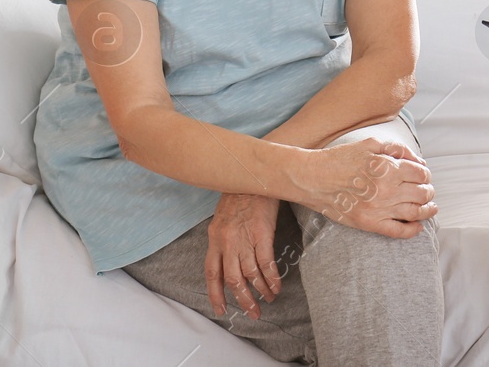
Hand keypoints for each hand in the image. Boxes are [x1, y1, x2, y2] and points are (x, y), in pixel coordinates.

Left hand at [205, 193, 281, 319]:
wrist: (253, 176)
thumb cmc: (239, 195)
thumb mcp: (222, 218)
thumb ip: (223, 240)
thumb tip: (228, 261)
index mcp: (214, 238)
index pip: (212, 273)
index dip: (215, 294)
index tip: (221, 309)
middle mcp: (227, 242)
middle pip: (233, 280)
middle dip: (243, 300)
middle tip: (253, 312)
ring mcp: (245, 239)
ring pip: (251, 275)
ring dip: (261, 291)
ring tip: (269, 299)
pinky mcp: (263, 234)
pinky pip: (266, 264)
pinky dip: (272, 278)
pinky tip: (277, 286)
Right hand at [296, 139, 436, 237]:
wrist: (313, 178)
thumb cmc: (340, 158)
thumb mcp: (369, 143)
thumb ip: (397, 149)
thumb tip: (419, 161)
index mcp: (388, 168)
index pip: (421, 174)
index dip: (425, 174)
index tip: (423, 175)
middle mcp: (387, 190)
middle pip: (422, 194)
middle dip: (428, 191)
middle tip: (427, 190)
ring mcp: (379, 210)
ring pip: (415, 213)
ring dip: (427, 210)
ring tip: (430, 208)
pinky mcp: (369, 224)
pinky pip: (399, 232)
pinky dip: (413, 230)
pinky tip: (418, 226)